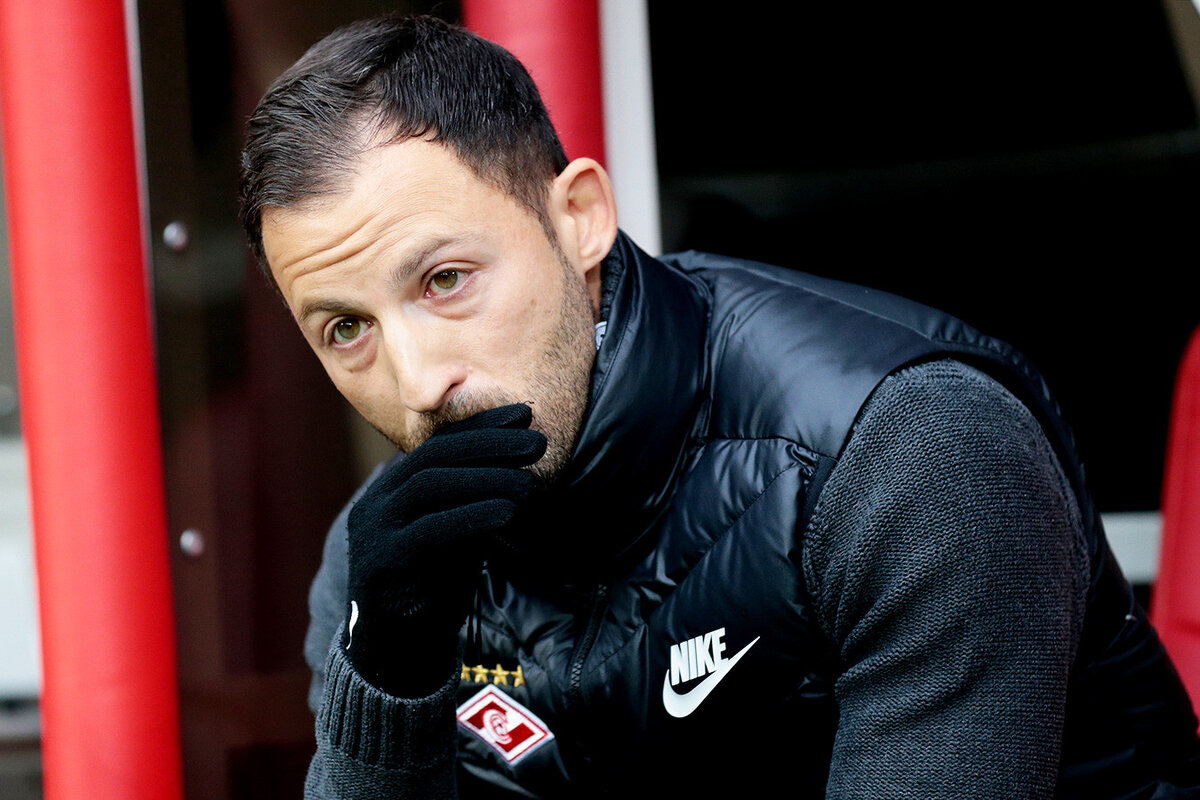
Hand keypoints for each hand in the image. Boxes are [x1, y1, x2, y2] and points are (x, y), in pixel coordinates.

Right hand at [345, 403, 545, 695]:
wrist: (401, 654)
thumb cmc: (436, 589)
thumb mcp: (460, 534)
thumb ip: (475, 500)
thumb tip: (519, 460)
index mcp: (393, 491)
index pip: (438, 444)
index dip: (481, 426)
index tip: (524, 414)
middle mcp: (377, 504)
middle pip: (434, 457)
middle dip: (489, 444)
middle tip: (536, 443)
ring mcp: (373, 532)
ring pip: (429, 485)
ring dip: (486, 477)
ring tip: (530, 481)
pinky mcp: (380, 564)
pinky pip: (429, 530)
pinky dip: (472, 516)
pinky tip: (508, 513)